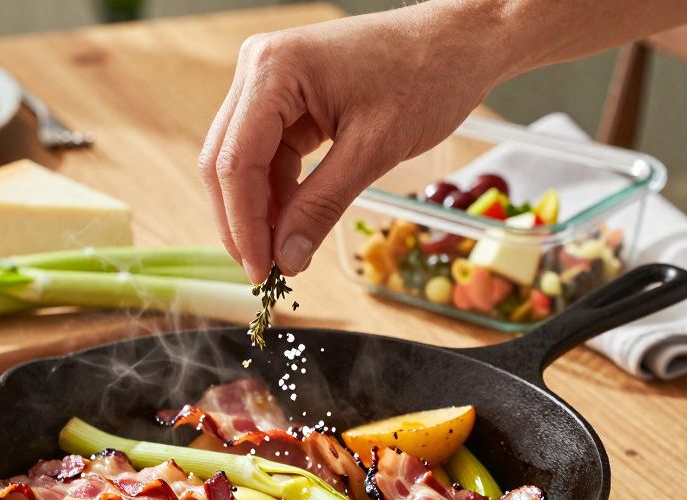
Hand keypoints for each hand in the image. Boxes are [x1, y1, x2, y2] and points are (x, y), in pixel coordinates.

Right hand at [200, 5, 510, 283]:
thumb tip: (288, 259)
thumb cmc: (427, 74)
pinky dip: (279, 191)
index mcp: (273, 70)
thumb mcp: (375, 149)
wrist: (459, 40)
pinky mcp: (285, 96)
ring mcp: (269, 81)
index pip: (235, 162)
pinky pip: (267, 153)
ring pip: (242, 161)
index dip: (243, 224)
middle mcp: (258, 68)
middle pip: (226, 161)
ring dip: (260, 210)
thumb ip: (322, 206)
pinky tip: (293, 223)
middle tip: (264, 272)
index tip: (261, 271)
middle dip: (244, 221)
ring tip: (283, 253)